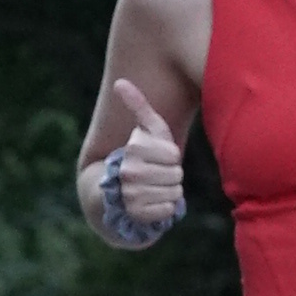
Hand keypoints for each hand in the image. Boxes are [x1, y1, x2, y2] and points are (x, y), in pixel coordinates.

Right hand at [102, 79, 185, 228]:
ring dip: (170, 191)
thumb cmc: (142, 155)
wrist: (119, 190)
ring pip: (174, 192)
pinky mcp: (136, 214)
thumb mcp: (144, 130)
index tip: (160, 157)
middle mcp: (129, 172)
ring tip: (156, 187)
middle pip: (176, 174)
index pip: (174, 155)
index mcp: (133, 150)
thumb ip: (137, 105)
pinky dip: (166, 207)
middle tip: (158, 174)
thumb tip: (119, 81)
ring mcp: (131, 195)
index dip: (171, 156)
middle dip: (172, 174)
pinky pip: (168, 209)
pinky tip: (154, 202)